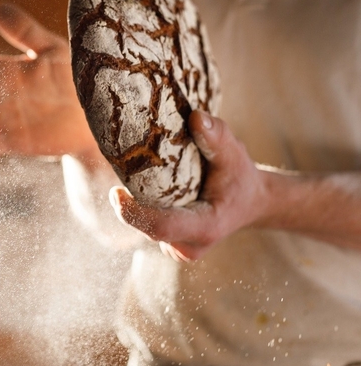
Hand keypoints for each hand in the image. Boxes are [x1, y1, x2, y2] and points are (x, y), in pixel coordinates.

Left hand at [109, 110, 267, 260]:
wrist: (250, 201)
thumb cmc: (240, 177)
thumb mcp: (235, 154)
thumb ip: (217, 136)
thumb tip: (196, 116)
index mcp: (206, 227)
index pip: (162, 226)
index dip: (134, 214)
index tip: (115, 192)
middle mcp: (190, 245)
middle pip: (148, 227)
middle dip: (130, 204)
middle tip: (120, 173)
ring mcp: (179, 249)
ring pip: (145, 228)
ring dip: (135, 205)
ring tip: (134, 177)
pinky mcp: (170, 244)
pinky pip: (147, 227)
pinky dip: (141, 209)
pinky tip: (144, 190)